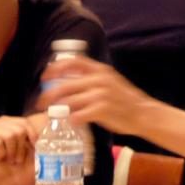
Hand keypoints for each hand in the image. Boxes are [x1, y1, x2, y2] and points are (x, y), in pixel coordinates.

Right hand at [0, 116, 33, 164]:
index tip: (33, 149)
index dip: (32, 135)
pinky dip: (2, 153)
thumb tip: (29, 149)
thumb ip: (12, 139)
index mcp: (4, 121)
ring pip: (11, 137)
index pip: (24, 123)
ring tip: (9, 161)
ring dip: (13, 152)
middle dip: (22, 148)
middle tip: (18, 160)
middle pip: (20, 131)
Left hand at [37, 55, 157, 135]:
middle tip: (41, 103)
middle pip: (65, 85)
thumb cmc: (124, 100)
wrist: (144, 113)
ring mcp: (101, 94)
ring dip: (58, 109)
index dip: (55, 68)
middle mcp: (99, 79)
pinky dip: (72, 119)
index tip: (44, 77)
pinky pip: (79, 115)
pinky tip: (72, 122)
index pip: (73, 62)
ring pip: (69, 101)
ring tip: (54, 114)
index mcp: (100, 70)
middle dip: (48, 95)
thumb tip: (68, 84)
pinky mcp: (102, 109)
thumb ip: (91, 80)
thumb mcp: (109, 82)